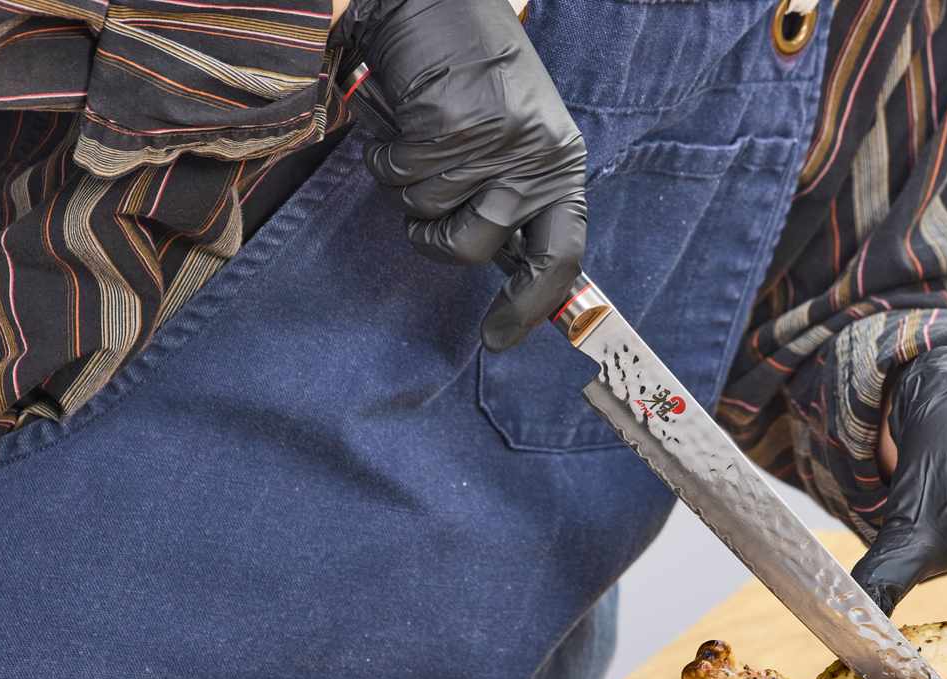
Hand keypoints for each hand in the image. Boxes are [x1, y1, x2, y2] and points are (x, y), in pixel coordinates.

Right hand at [334, 0, 586, 349]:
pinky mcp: (451, 124)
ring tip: (421, 135)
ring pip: (425, 211)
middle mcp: (537, 160)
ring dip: (405, 181)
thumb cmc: (475, 72)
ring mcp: (496, 143)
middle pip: (471, 249)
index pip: (561, 258)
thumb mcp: (517, 139)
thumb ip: (513, 198)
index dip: (529, 307)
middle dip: (431, 238)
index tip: (497, 338)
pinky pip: (398, 173)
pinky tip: (402, 117)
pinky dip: (384, 151)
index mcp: (562, 169)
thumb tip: (500, 266)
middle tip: (422, 208)